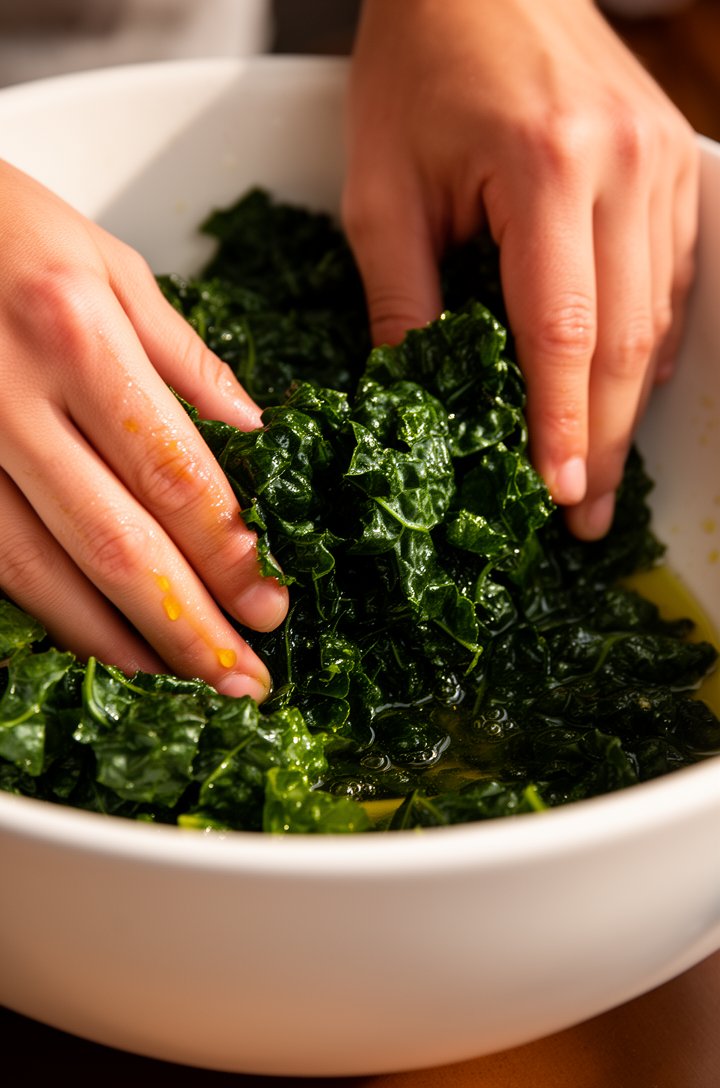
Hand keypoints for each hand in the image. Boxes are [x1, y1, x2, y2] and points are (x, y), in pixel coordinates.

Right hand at [0, 160, 287, 698]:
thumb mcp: (105, 260)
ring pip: (43, 569)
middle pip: (115, 540)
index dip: (226, 551)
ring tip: (183, 681)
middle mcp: (12, 397)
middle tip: (245, 677)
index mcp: (75, 333)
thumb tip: (253, 427)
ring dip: (120, 638)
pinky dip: (51, 612)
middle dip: (189, 621)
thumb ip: (182, 352)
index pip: (172, 472)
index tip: (271, 602)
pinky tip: (100, 643)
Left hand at [343, 0, 699, 537]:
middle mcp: (624, 166)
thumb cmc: (416, 68)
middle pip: (628, 340)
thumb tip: (415, 399)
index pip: (566, 331)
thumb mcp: (380, 189)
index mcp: (547, 169)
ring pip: (662, 317)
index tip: (558, 497)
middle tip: (584, 516)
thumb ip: (401, 301)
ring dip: (629, 405)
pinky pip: (672, 277)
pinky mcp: (670, 162)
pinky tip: (619, 395)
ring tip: (598, 475)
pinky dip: (645, 347)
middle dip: (604, 440)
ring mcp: (660, 162)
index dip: (564, 426)